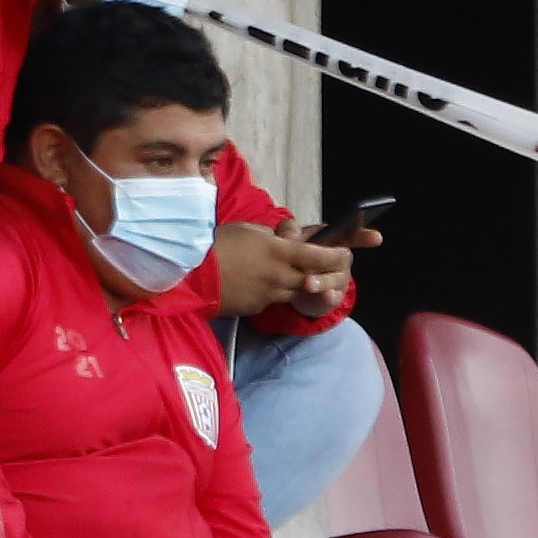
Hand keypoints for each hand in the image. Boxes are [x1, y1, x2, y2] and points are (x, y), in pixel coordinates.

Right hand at [210, 219, 357, 321]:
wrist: (192, 275)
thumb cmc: (217, 245)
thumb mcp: (249, 230)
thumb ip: (274, 236)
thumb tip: (288, 239)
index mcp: (278, 252)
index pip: (318, 256)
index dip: (335, 256)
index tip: (345, 253)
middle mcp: (279, 276)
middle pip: (312, 278)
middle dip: (322, 274)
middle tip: (325, 268)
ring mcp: (268, 295)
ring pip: (294, 292)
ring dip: (298, 284)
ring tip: (289, 274)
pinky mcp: (257, 307)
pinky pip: (274, 300)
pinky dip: (275, 292)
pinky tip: (260, 284)